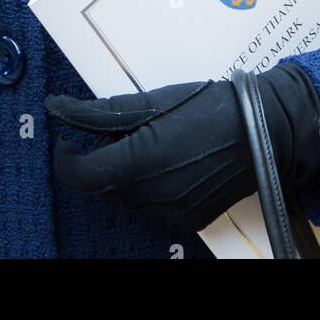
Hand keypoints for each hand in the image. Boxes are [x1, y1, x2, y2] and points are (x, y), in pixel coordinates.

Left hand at [44, 62, 319, 232]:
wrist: (263, 129)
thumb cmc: (206, 105)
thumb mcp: (150, 100)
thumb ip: (100, 111)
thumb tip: (57, 108)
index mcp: (137, 163)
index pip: (79, 176)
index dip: (65, 159)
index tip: (66, 140)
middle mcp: (151, 196)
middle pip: (102, 187)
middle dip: (99, 160)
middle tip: (119, 131)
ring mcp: (171, 212)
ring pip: (126, 197)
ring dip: (124, 174)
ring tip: (150, 141)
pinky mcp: (188, 219)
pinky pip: (152, 206)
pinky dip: (148, 186)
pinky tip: (169, 160)